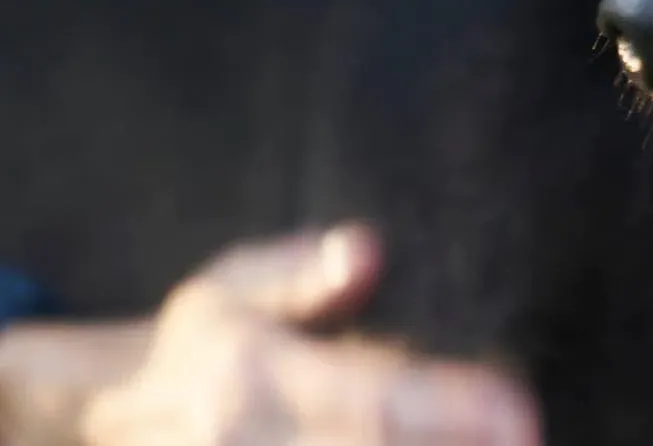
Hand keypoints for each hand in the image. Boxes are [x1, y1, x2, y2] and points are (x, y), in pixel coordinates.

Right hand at [0, 228, 539, 445]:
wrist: (97, 421)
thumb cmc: (193, 345)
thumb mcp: (231, 289)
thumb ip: (302, 273)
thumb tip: (368, 250)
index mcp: (256, 379)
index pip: (374, 403)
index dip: (453, 411)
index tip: (523, 411)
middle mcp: (252, 443)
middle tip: (531, 439)